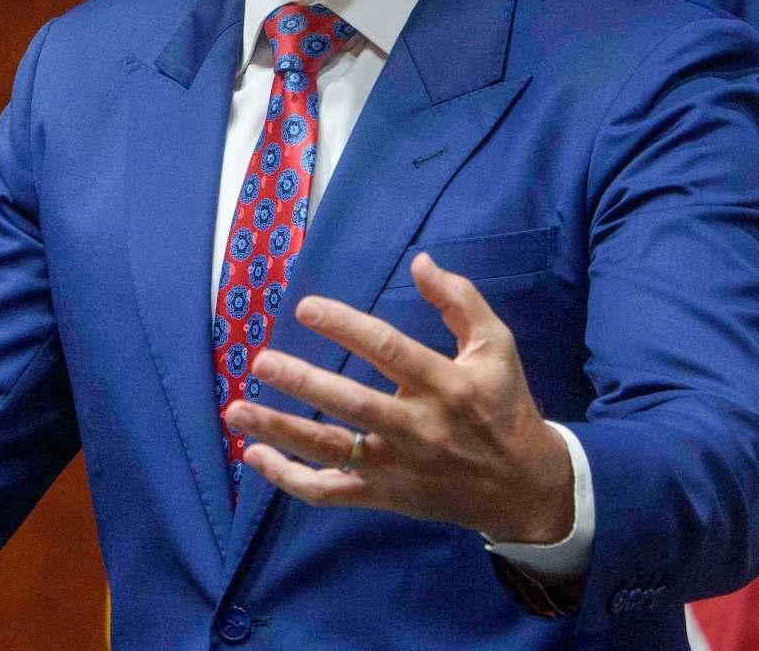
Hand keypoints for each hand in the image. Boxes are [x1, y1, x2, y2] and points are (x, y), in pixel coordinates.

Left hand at [224, 252, 573, 544]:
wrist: (521, 486)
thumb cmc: (504, 404)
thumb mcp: (497, 345)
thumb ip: (460, 300)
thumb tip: (420, 262)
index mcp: (447, 384)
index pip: (389, 350)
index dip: (345, 327)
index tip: (306, 308)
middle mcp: (419, 428)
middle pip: (352, 405)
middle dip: (303, 383)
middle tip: (261, 361)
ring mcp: (399, 467)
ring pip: (332, 451)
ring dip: (281, 431)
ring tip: (236, 410)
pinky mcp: (386, 497)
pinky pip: (330, 493)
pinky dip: (289, 479)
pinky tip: (255, 455)